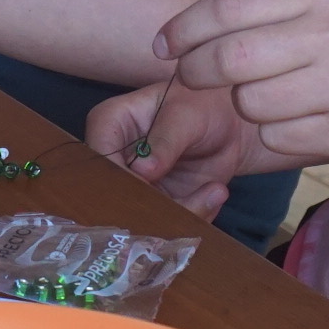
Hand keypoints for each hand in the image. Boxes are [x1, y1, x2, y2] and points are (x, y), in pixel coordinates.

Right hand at [86, 78, 269, 221]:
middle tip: (188, 202)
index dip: (119, 179)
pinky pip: (167, 224)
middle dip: (151, 207)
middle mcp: (115, 159)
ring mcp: (135, 185)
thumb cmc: (202, 104)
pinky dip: (193, 216)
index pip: (98, 158)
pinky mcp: (157, 205)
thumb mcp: (187, 115)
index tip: (151, 186)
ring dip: (181, 212)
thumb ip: (165, 140)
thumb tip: (142, 170)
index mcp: (109, 124)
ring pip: (142, 217)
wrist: (229, 124)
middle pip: (114, 196)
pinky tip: (215, 193)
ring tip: (215, 190)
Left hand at [157, 0, 328, 175]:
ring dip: (245, 106)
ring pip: (249, 102)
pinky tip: (302, 120)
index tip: (165, 45)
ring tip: (272, 97)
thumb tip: (193, 26)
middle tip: (193, 78)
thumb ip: (277, 7)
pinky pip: (277, 135)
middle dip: (196, 72)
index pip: (227, 6)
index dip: (183, 29)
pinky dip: (276, 133)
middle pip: (227, 58)